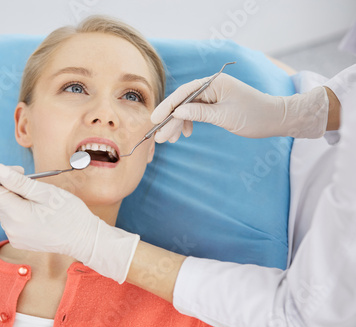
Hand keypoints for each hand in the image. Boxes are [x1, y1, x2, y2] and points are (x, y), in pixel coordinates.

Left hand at [0, 164, 139, 282]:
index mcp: (16, 215)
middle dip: (9, 185)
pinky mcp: (19, 240)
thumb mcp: (45, 192)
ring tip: (37, 198)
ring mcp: (14, 236)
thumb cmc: (69, 213)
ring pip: (3, 209)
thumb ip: (19, 182)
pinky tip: (36, 210)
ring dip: (15, 198)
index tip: (19, 171)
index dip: (1, 175)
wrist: (83, 239)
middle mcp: (10, 228)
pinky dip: (19, 210)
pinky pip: (11, 220)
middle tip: (31, 181)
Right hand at [151, 73, 328, 142]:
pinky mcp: (215, 104)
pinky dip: (189, 123)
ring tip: (169, 140)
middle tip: (159, 137)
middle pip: (184, 102)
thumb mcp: (225, 116)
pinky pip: (196, 112)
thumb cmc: (254, 115)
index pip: (184, 93)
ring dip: (178, 124)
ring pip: (188, 109)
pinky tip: (185, 134)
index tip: (155, 119)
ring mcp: (213, 95)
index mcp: (214, 83)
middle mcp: (212, 86)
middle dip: (170, 120)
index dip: (168, 106)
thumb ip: (199, 113)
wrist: (275, 118)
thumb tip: (177, 112)